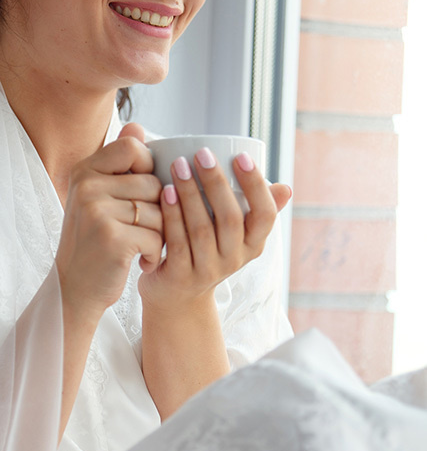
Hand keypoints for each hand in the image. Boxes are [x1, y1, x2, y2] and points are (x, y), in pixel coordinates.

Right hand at [56, 124, 163, 326]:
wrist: (74, 289)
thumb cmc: (94, 243)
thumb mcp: (99, 198)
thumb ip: (119, 164)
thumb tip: (138, 126)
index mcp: (84, 170)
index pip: (134, 148)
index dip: (150, 169)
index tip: (142, 196)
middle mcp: (87, 186)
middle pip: (154, 183)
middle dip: (158, 211)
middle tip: (141, 231)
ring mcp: (97, 211)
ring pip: (159, 211)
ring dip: (159, 235)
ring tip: (140, 247)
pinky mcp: (111, 238)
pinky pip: (156, 236)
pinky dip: (154, 254)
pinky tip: (139, 261)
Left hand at [138, 146, 291, 311]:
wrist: (177, 297)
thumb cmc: (207, 251)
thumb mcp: (235, 235)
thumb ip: (255, 209)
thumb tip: (285, 189)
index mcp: (253, 244)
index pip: (265, 216)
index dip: (255, 186)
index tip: (241, 157)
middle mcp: (234, 259)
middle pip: (230, 219)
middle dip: (216, 183)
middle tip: (202, 154)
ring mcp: (207, 270)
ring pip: (201, 229)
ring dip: (190, 194)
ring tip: (178, 166)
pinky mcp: (181, 277)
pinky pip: (177, 243)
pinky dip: (172, 215)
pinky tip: (164, 192)